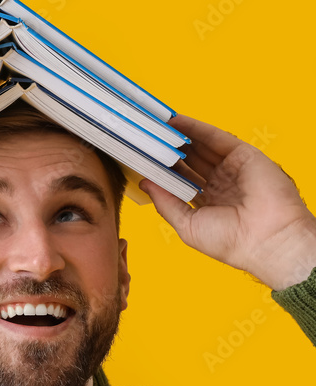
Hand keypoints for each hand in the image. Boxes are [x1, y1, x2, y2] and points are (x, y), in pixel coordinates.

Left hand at [140, 114, 315, 290]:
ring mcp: (232, 168)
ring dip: (178, 137)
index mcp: (207, 203)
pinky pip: (215, 137)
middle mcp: (220, 184)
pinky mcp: (243, 155)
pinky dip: (195, 128)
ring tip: (155, 127)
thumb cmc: (229, 241)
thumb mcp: (186, 224)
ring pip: (200, 147)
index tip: (142, 161)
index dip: (162, 171)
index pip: (181, 180)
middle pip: (189, 162)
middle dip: (167, 152)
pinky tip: (176, 122)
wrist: (265, 239)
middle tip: (144, 140)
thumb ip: (166, 203)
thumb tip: (146, 183)